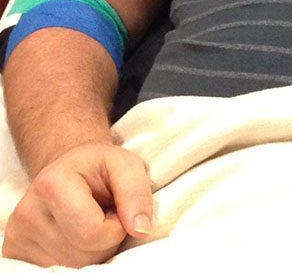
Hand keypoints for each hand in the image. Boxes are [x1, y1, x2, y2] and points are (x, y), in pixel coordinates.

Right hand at [2, 142, 153, 267]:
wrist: (69, 168)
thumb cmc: (100, 167)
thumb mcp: (126, 165)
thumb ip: (136, 194)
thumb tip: (141, 230)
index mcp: (52, 184)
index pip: (91, 233)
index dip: (115, 226)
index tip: (115, 209)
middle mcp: (28, 211)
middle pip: (82, 254)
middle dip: (105, 239)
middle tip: (104, 215)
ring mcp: (17, 234)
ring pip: (71, 266)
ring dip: (91, 250)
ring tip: (90, 222)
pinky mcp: (14, 250)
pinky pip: (55, 270)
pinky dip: (74, 257)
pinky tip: (73, 233)